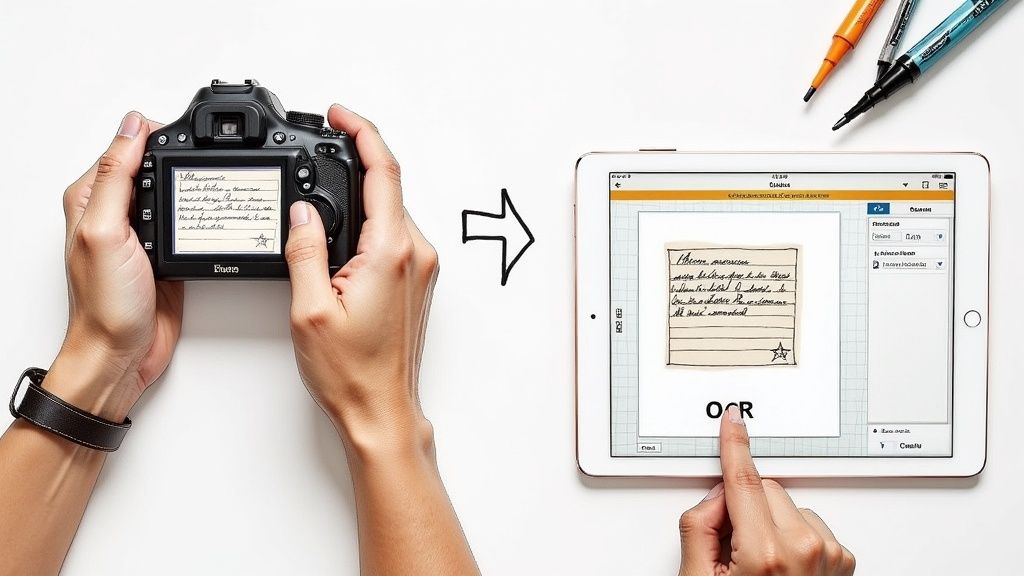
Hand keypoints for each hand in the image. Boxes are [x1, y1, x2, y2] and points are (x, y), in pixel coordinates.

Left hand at [46, 112, 184, 421]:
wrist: (122, 353)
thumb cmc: (103, 303)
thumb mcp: (104, 230)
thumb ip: (116, 176)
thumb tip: (133, 127)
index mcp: (91, 197)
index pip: (125, 146)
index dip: (155, 136)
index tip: (182, 138)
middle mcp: (114, 211)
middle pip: (153, 165)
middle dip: (179, 159)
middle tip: (203, 162)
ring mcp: (141, 233)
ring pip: (173, 192)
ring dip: (191, 188)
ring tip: (211, 183)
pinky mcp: (166, 252)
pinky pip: (186, 223)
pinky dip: (199, 217)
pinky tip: (209, 216)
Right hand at [285, 104, 437, 455]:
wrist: (381, 409)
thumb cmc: (352, 371)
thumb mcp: (310, 309)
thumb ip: (305, 251)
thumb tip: (301, 212)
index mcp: (392, 252)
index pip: (383, 172)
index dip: (362, 133)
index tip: (340, 115)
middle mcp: (415, 254)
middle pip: (389, 187)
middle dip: (356, 161)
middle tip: (322, 146)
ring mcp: (421, 267)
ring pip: (390, 211)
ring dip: (361, 195)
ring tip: (322, 193)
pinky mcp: (417, 280)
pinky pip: (394, 234)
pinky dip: (369, 222)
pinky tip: (341, 234)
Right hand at [678, 407, 855, 575]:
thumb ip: (699, 528)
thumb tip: (715, 498)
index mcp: (766, 553)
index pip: (746, 482)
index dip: (735, 447)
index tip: (735, 424)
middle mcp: (805, 549)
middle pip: (765, 491)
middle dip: (745, 507)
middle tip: (731, 548)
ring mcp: (829, 555)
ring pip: (789, 506)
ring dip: (772, 524)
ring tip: (761, 565)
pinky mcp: (842, 561)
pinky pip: (810, 525)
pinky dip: (794, 537)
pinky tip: (783, 567)